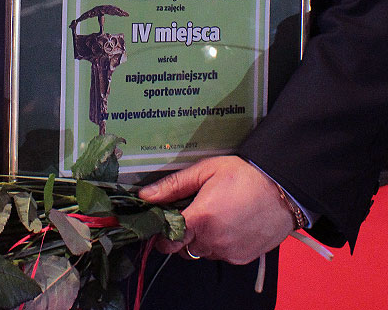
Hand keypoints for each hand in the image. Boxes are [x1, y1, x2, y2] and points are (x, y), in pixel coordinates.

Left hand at [138, 156, 295, 264]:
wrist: (282, 189)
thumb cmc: (245, 175)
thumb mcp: (206, 171)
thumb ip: (173, 185)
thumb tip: (146, 195)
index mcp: (201, 218)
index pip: (167, 238)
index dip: (161, 231)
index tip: (162, 221)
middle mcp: (213, 240)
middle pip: (182, 248)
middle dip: (180, 234)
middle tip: (190, 213)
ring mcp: (228, 252)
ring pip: (201, 252)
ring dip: (200, 239)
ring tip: (213, 215)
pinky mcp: (241, 258)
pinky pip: (219, 255)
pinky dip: (218, 244)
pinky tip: (227, 224)